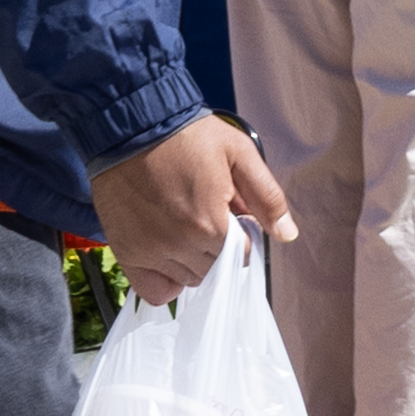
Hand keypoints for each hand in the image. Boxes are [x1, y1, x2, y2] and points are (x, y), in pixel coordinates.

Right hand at [90, 114, 288, 300]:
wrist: (130, 124)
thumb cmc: (185, 135)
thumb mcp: (238, 152)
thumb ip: (267, 197)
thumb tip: (287, 234)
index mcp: (210, 223)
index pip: (244, 255)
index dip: (242, 235)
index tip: (231, 214)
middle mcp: (179, 244)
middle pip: (217, 270)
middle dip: (219, 247)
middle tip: (207, 215)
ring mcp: (150, 251)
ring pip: (189, 280)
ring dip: (194, 261)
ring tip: (185, 225)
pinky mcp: (127, 253)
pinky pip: (154, 291)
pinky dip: (165, 281)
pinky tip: (170, 256)